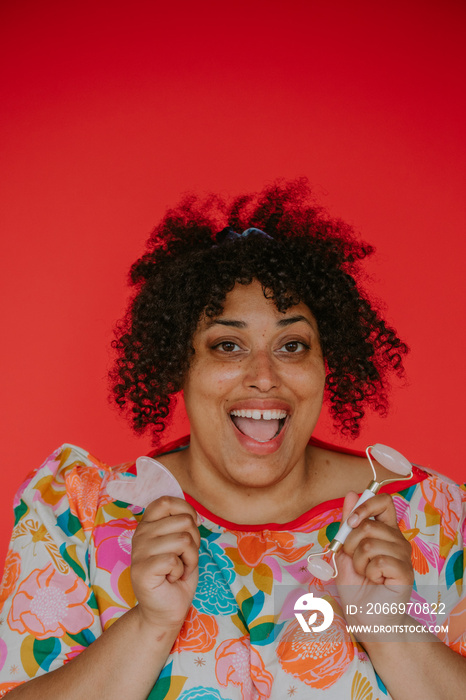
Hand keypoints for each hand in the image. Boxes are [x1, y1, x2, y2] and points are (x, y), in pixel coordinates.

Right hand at [130, 496, 199, 630]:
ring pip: (184, 540)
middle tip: (183, 559)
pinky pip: (174, 560)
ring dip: (190, 559)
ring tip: (178, 570)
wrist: (165, 610)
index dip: (187, 511)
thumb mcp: (182, 544)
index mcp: (148, 525)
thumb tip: (193, 515)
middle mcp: (140, 534)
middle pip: (184, 521)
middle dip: (194, 542)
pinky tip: (172, 579)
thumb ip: (182, 525)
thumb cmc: (176, 575)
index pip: (166, 501)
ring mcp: (139, 551)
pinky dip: (182, 571)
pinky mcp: (142, 570)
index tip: (191, 530)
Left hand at [335, 491, 413, 634]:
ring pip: (370, 543)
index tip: (351, 522)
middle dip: (350, 544)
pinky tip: (375, 581)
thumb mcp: (345, 550)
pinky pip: (379, 561)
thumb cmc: (356, 585)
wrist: (364, 616)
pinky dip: (368, 572)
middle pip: (369, 524)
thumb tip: (351, 494)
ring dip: (358, 562)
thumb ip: (348, 523)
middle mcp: (397, 540)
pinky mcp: (406, 572)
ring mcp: (404, 555)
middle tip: (354, 561)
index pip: (384, 501)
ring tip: (365, 574)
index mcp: (385, 531)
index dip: (365, 505)